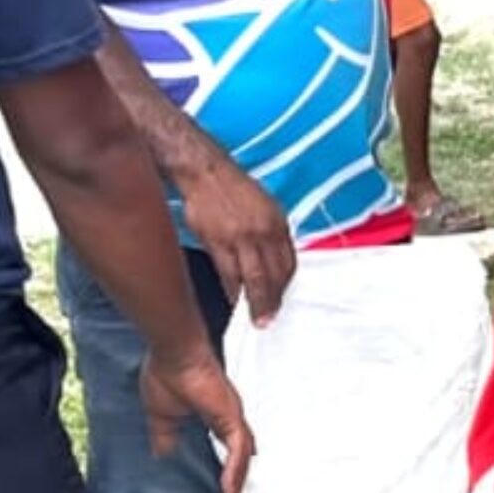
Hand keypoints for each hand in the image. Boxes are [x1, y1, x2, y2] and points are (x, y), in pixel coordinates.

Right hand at [142, 347, 256, 492]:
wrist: (172, 355)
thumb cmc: (166, 374)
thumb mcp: (161, 416)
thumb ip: (165, 437)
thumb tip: (163, 456)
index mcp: (213, 414)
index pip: (226, 443)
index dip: (229, 463)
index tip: (225, 484)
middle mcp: (227, 415)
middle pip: (239, 452)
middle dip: (237, 476)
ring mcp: (231, 416)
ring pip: (241, 455)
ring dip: (236, 480)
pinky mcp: (231, 417)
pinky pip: (237, 451)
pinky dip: (234, 472)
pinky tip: (228, 490)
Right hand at [170, 148, 296, 325]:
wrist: (205, 172)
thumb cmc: (234, 189)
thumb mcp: (264, 206)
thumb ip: (272, 233)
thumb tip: (273, 260)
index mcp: (278, 222)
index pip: (289, 262)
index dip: (285, 285)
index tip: (281, 299)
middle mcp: (264, 231)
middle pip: (274, 275)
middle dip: (273, 301)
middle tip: (270, 320)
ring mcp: (242, 237)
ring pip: (253, 279)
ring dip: (256, 303)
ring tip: (256, 320)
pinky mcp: (218, 241)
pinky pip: (228, 274)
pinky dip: (232, 291)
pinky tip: (233, 301)